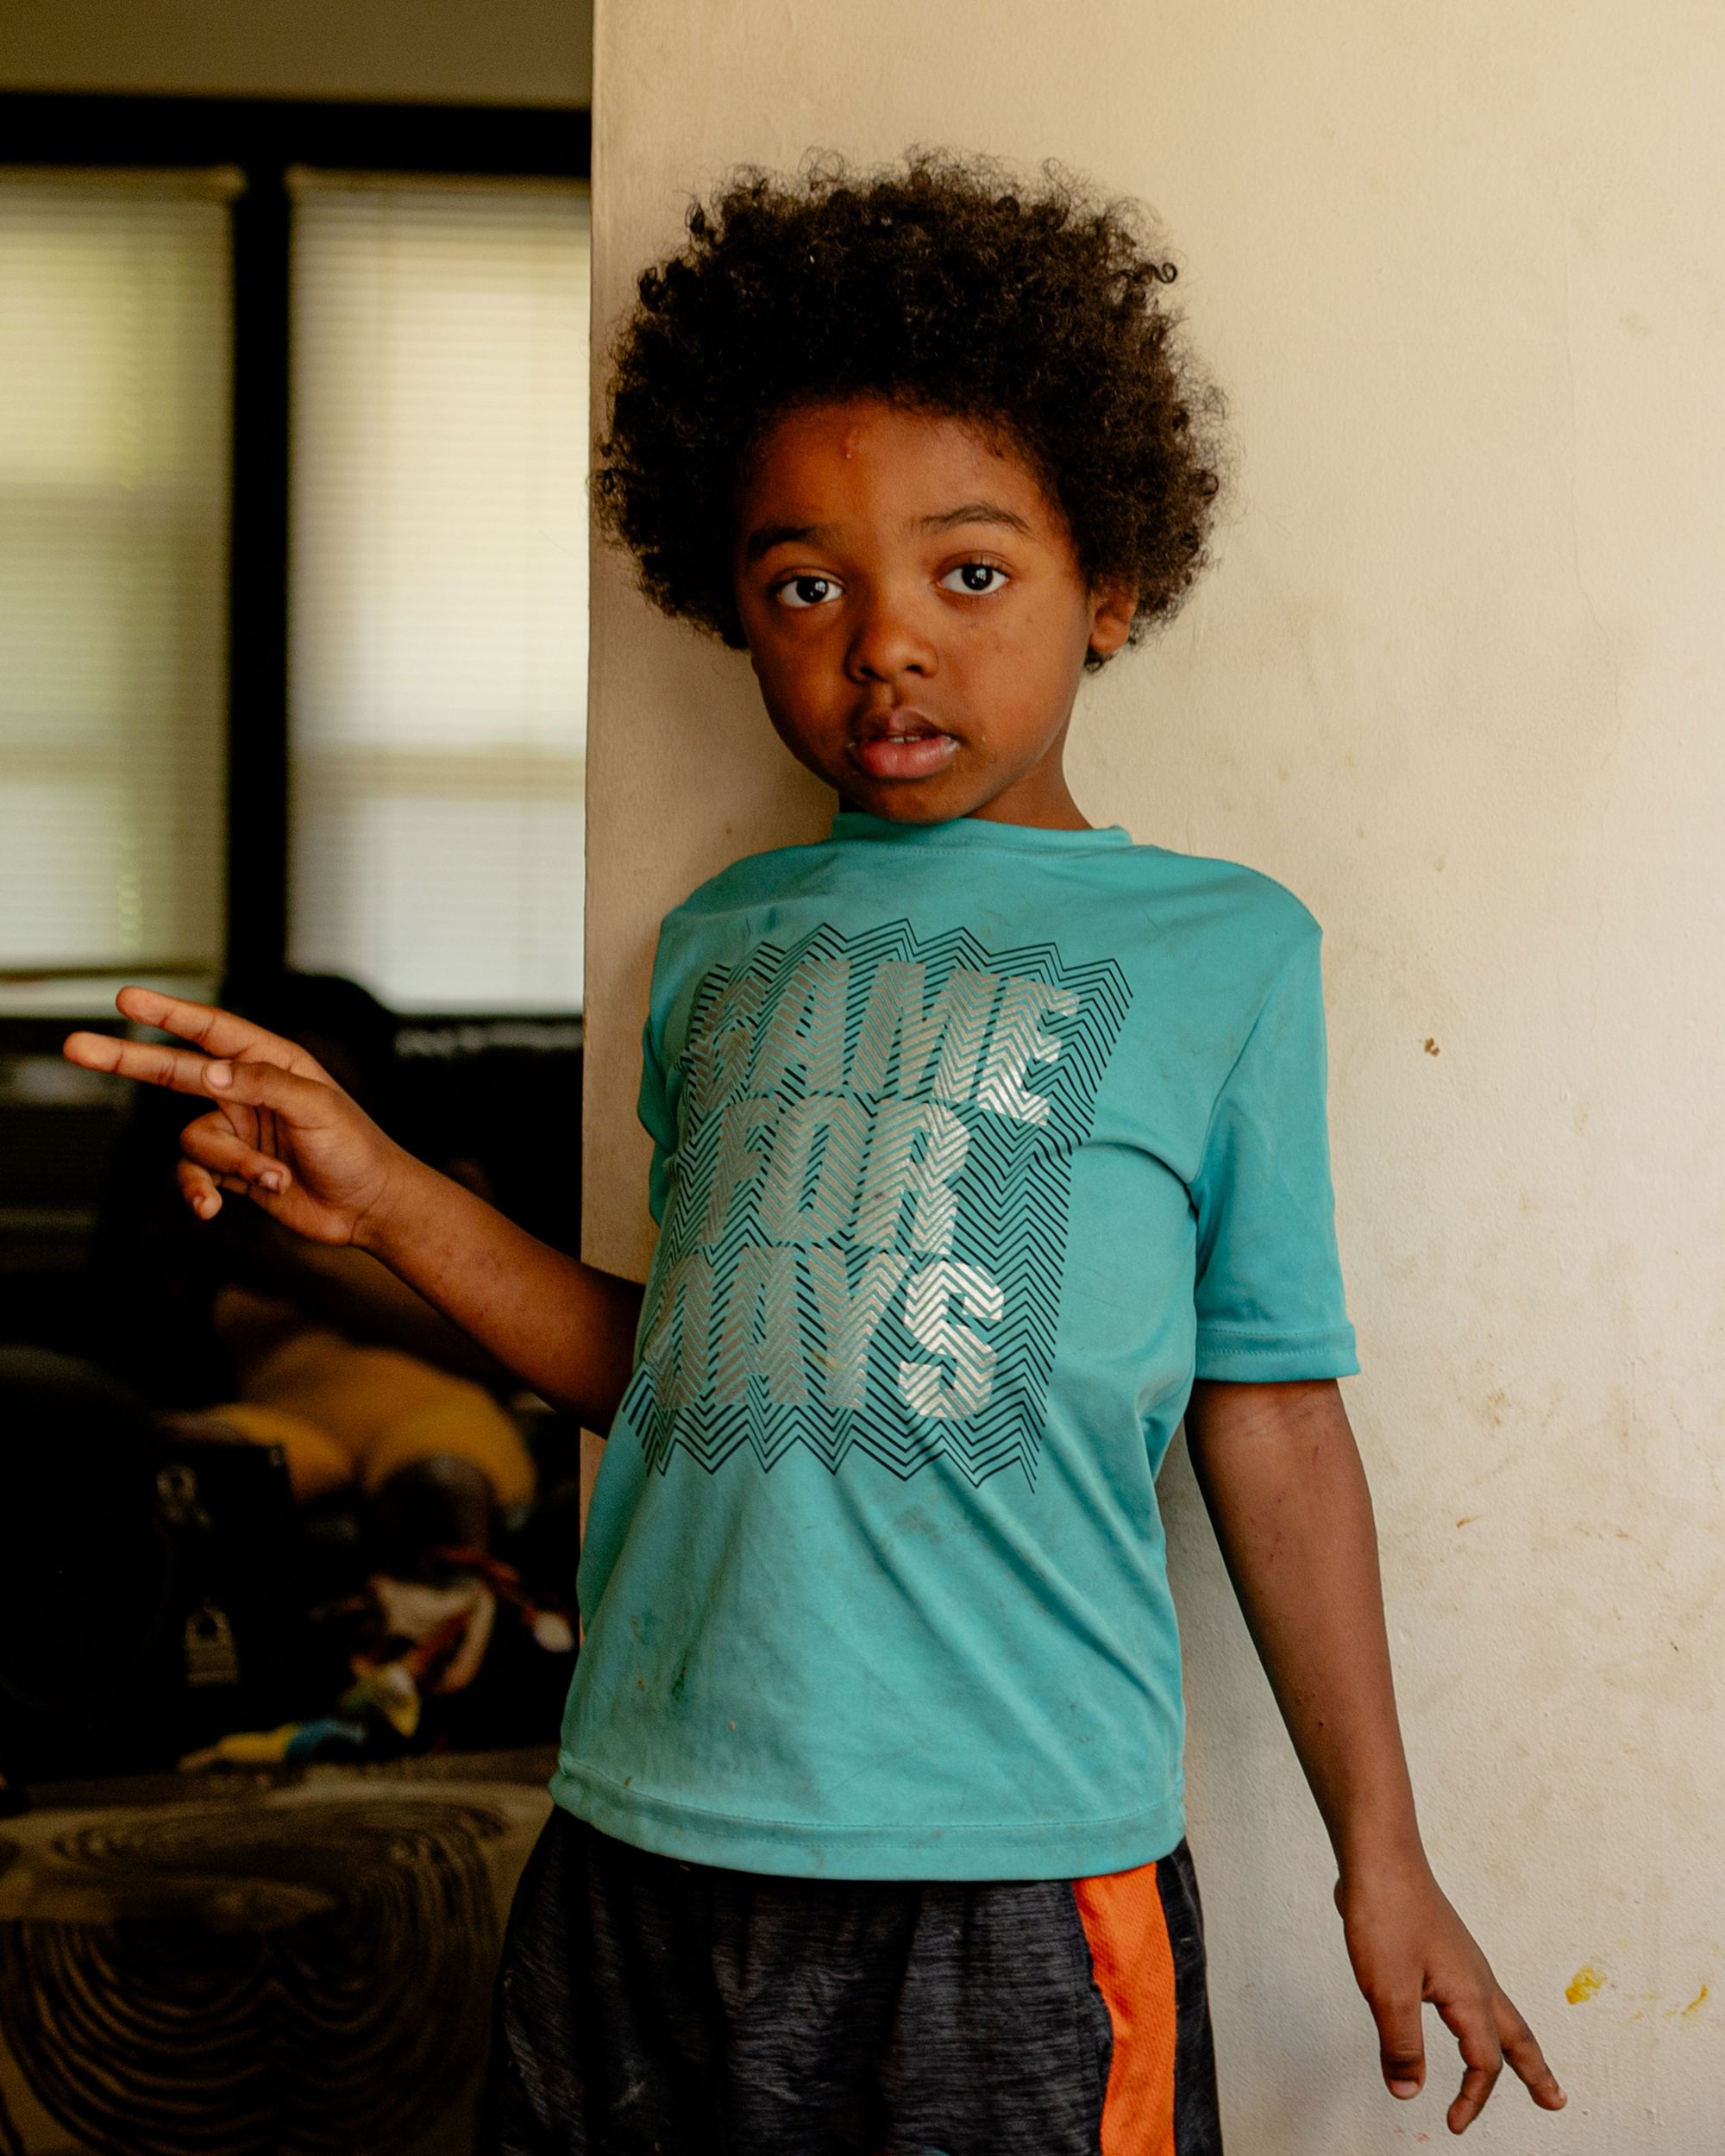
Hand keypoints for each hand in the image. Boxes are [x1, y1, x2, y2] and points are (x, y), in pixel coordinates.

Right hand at [63, 986, 406, 1248]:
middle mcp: (247, 1092)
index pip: (212, 1030)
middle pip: (174, 1071)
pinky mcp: (232, 1171)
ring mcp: (238, 1132)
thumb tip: (208, 1071)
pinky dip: (202, 1190)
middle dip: (128, 1059)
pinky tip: (215, 1207)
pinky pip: (195, 1175)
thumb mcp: (317, 1107)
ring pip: (194, 1140)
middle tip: (76, 1046)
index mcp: (272, 1063)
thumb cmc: (356, 1148)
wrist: (368, 1206)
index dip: (169, 1012)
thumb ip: (263, 1085)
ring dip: (230, 1164)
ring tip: (272, 1177)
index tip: (127, 997)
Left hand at [1335, 1857, 1566, 2133]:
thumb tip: (1408, 2092)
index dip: (1470, 2099)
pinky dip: (1483, 2019)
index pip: (1483, 2064)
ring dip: (1515, 2045)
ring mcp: (1462, 1959)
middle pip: (1517, 2037)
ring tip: (1524, 2065)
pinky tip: (1464, 2013)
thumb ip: (1400, 2045)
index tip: (1454, 2124)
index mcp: (1469, 1995)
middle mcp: (1476, 1978)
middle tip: (1555, 2101)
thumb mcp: (1387, 1989)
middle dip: (1536, 2073)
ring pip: (1500, 2013)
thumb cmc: (1386, 1912)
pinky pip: (1474, 1994)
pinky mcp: (1442, 1947)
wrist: (1379, 1855)